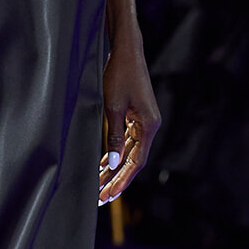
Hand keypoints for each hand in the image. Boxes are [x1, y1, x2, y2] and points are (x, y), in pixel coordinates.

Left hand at [99, 30, 159, 204]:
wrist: (125, 51)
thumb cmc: (120, 74)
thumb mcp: (113, 106)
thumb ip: (114, 136)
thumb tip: (115, 163)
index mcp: (149, 126)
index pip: (137, 162)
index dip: (123, 180)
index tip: (110, 195)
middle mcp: (149, 126)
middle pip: (134, 160)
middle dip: (117, 179)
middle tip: (102, 197)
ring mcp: (143, 121)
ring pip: (129, 152)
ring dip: (114, 167)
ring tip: (99, 184)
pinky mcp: (135, 115)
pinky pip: (126, 140)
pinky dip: (115, 152)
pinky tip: (104, 163)